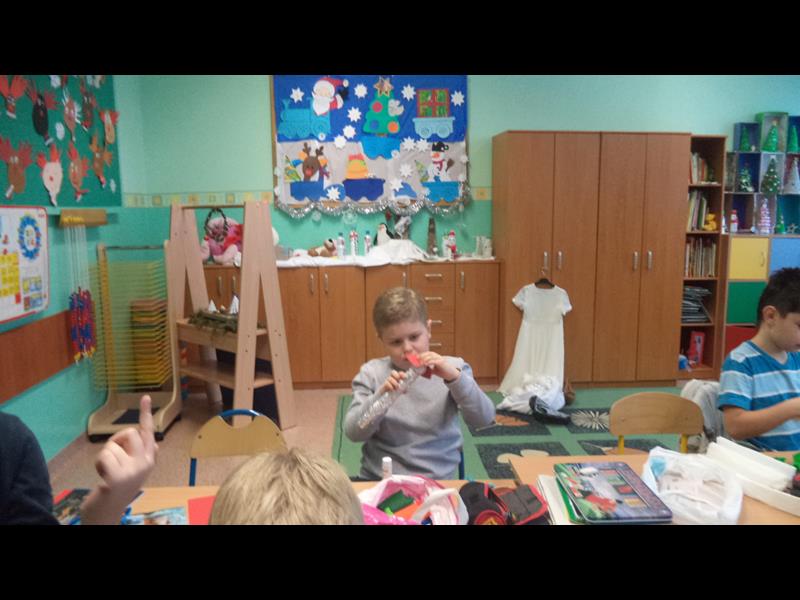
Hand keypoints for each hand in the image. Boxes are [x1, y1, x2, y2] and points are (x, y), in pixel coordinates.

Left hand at [81, 395, 158, 523]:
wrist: (107, 513)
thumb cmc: (117, 490)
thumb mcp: (133, 471)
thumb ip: (143, 456)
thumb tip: (155, 443)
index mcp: (149, 460)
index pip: (148, 432)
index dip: (145, 413)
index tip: (145, 396)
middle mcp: (145, 464)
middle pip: (129, 433)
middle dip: (116, 442)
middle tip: (112, 460)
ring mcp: (133, 471)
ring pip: (113, 446)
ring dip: (104, 457)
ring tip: (106, 473)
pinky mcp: (118, 478)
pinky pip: (105, 455)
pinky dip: (99, 463)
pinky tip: (102, 477)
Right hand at [379, 370, 407, 395]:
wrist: (382, 400)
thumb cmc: (392, 395)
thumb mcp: (399, 392)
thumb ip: (403, 390)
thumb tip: (406, 390)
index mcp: (396, 380)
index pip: (398, 373)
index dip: (402, 374)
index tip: (405, 377)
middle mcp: (391, 379)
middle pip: (392, 372)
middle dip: (396, 375)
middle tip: (398, 379)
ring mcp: (386, 382)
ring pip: (389, 378)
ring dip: (394, 382)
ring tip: (396, 387)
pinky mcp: (383, 387)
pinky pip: (386, 383)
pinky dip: (390, 385)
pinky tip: (392, 389)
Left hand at [418, 351, 459, 381]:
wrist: (451, 375)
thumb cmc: (443, 372)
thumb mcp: (434, 370)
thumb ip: (429, 369)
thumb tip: (421, 370)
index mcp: (436, 357)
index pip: (428, 353)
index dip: (422, 354)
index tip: (416, 357)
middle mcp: (438, 357)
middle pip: (429, 353)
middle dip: (423, 355)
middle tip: (417, 358)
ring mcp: (440, 359)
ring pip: (432, 356)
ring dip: (425, 358)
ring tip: (421, 362)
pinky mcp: (442, 362)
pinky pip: (435, 361)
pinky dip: (430, 362)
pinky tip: (426, 364)